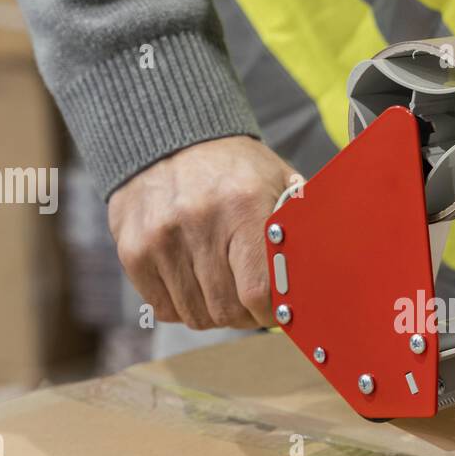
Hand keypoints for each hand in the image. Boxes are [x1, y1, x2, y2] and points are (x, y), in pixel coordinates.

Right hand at [107, 135, 297, 328]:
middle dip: (245, 316)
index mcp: (242, 204)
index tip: (276, 310)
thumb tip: (322, 276)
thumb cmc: (235, 170)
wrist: (170, 139)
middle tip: (251, 304)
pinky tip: (193, 284)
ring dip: (214, 313)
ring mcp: (160, 237)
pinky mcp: (132, 249)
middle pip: (226, 309)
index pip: (258, 291)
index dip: (271, 313)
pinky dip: (182, 306)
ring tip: (223, 291)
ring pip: (195, 315)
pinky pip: (163, 308)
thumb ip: (300, 226)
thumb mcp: (277, 181)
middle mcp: (198, 220)